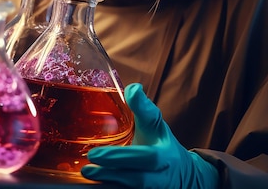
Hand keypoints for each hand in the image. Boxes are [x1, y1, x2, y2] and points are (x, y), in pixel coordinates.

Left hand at [81, 83, 218, 188]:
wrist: (182, 174)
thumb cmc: (161, 144)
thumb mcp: (156, 124)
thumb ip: (143, 108)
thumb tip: (133, 88)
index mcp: (163, 156)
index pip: (147, 157)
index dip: (121, 157)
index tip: (96, 154)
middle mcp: (158, 176)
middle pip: (136, 178)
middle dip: (111, 171)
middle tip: (88, 162)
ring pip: (130, 188)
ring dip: (108, 182)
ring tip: (86, 173)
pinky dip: (109, 188)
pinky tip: (92, 184)